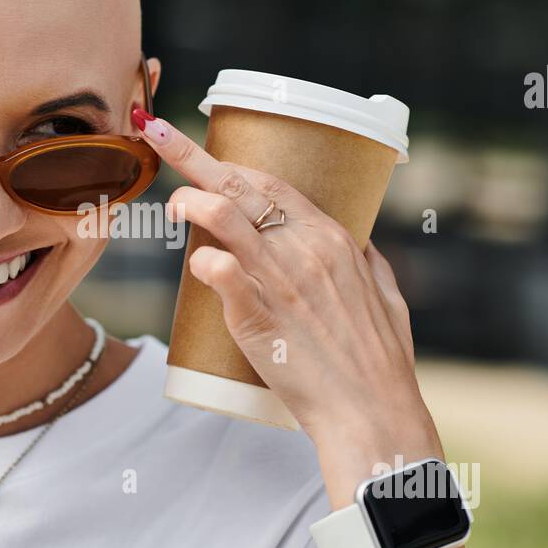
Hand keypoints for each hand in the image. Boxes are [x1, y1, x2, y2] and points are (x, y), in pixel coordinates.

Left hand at [137, 114, 442, 486]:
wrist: (373, 414)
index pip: (273, 183)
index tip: (204, 151)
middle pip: (240, 184)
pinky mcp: (258, 315)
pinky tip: (194, 260)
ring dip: (189, 200)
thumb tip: (358, 246)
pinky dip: (200, 259)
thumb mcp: (389, 299)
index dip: (232, 163)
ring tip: (170, 206)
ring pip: (224, 215)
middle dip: (191, 154)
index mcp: (335, 240)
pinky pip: (218, 271)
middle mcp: (306, 249)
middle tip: (158, 133)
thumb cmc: (381, 365)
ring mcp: (281, 280)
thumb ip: (370, 266)